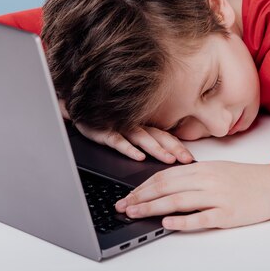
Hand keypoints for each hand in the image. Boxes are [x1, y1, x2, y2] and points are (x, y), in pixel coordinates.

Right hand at [58, 98, 193, 163]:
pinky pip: (118, 140)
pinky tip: (138, 157)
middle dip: (174, 148)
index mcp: (142, 125)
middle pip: (158, 136)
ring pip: (142, 138)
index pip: (165, 135)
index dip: (179, 146)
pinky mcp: (104, 130)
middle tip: (186, 160)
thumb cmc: (104, 122)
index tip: (191, 158)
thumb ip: (145, 139)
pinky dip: (128, 149)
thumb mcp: (127, 131)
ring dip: (156, 149)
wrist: (78, 110)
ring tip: (168, 159)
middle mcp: (134, 124)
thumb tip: (166, 155)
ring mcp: (119, 126)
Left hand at [114, 161, 269, 230]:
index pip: (164, 175)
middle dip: (140, 197)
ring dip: (152, 208)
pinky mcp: (226, 214)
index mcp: (203, 168)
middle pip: (166, 187)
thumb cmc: (246, 179)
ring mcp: (217, 196)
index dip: (143, 185)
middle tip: (123, 206)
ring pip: (178, 201)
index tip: (129, 194)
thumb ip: (192, 175)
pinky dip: (181, 221)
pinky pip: (200, 218)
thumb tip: (165, 184)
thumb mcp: (217, 170)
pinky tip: (167, 223)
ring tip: (135, 213)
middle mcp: (207, 180)